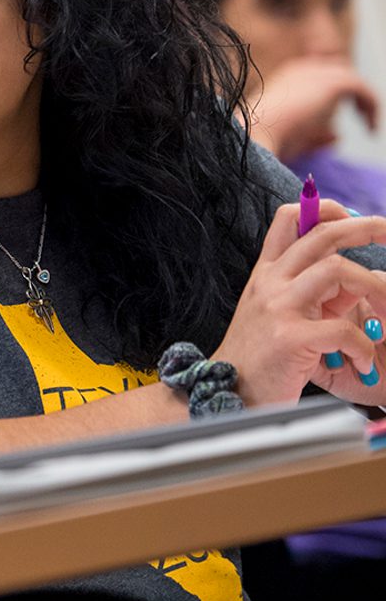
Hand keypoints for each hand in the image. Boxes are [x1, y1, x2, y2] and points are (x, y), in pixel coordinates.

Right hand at [214, 199, 385, 405]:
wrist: (229, 392)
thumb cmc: (261, 357)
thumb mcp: (281, 314)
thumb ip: (315, 293)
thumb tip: (358, 280)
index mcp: (267, 273)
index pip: (291, 218)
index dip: (326, 208)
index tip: (355, 218)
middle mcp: (271, 282)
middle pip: (323, 234)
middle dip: (368, 228)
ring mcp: (279, 307)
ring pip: (340, 270)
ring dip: (376, 290)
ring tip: (385, 316)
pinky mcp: (290, 338)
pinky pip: (345, 329)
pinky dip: (364, 345)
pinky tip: (362, 361)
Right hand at [249, 58, 378, 160]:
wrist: (254, 134)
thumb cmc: (265, 140)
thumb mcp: (292, 137)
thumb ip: (315, 134)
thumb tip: (337, 137)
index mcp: (286, 78)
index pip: (320, 76)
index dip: (335, 94)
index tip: (344, 116)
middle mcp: (302, 69)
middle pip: (339, 72)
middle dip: (353, 93)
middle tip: (365, 116)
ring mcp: (316, 73)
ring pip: (353, 80)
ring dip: (365, 102)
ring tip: (371, 125)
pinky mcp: (332, 82)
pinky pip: (362, 89)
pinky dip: (371, 107)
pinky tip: (371, 128)